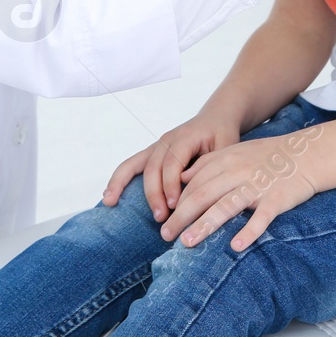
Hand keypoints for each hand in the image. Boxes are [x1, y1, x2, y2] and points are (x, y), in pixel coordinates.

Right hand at [100, 110, 243, 221]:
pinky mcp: (152, 154)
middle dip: (154, 193)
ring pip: (135, 164)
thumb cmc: (222, 135)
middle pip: (153, 167)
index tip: (176, 207)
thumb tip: (204, 191)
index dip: (172, 185)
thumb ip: (215, 166)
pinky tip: (108, 196)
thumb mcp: (227, 147)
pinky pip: (130, 165)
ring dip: (123, 185)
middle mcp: (167, 140)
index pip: (173, 162)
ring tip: (112, 203)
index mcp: (185, 136)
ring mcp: (156, 146)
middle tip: (161, 217)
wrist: (216, 118)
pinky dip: (118, 179)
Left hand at [159, 127, 327, 251]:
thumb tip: (181, 178)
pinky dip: (249, 231)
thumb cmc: (268, 157)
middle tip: (166, 235)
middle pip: (203, 195)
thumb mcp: (235, 151)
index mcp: (226, 159)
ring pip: (226, 206)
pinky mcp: (277, 199)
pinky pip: (261, 217)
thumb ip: (209, 163)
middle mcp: (238, 171)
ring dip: (205, 225)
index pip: (194, 182)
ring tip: (188, 242)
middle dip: (181, 216)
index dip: (177, 201)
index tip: (164, 219)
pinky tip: (236, 246)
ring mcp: (257, 185)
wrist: (306, 154)